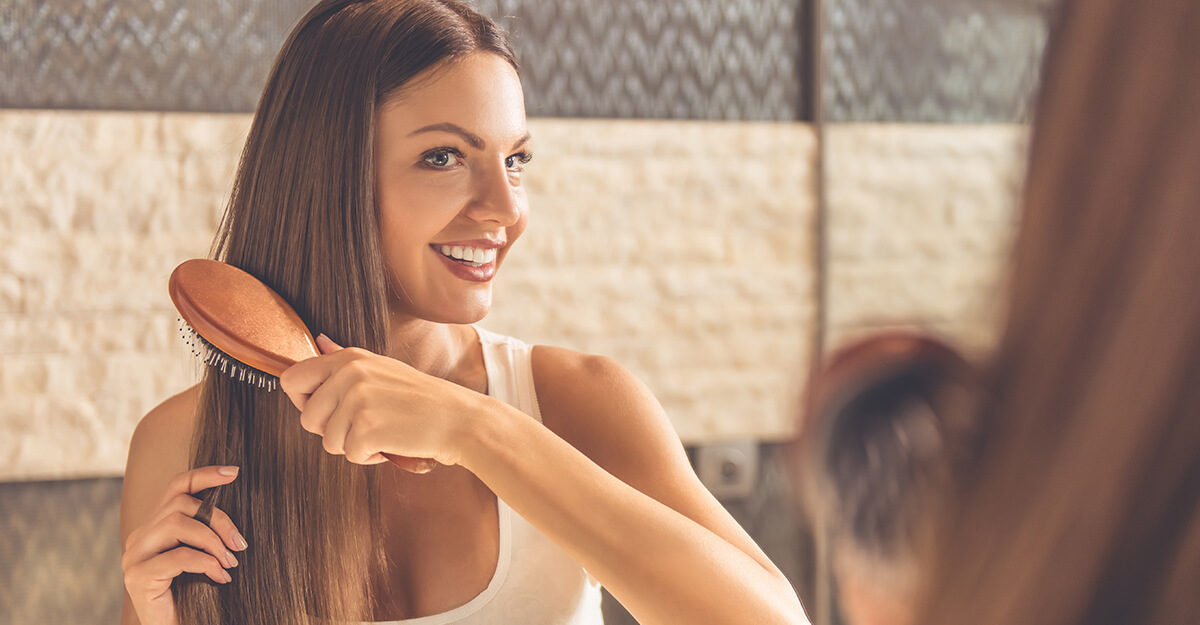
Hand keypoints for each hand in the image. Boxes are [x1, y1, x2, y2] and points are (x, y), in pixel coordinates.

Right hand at [122, 466, 247, 624]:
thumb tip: (235, 499)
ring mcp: (134, 557)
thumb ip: (208, 530)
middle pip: (181, 504)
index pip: (176, 487)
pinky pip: (177, 557)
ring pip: (177, 525)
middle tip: (239, 544)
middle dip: (218, 519)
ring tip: (230, 561)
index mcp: (153, 528)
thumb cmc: (195, 594)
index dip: (205, 475)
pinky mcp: (138, 578)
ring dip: (212, 541)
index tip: (234, 472)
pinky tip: (220, 577)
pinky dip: (205, 563)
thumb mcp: (204, 555)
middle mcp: (140, 538)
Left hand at [279, 335, 480, 468]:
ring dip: (354, 446)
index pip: (292, 380)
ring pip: (328, 441)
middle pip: (307, 418)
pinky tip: (390, 442)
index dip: (304, 402)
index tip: (329, 411)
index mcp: (348, 358)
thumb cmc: (419, 398)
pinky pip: (350, 455)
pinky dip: (370, 457)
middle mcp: (349, 374)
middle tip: (365, 424)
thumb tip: (319, 340)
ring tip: (382, 431)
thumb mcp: (381, 368)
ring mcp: (358, 400)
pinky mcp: (368, 428)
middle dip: (333, 431)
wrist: (458, 419)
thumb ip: (343, 357)